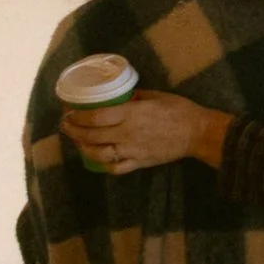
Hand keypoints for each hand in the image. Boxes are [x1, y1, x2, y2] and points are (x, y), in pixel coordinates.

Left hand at [63, 88, 221, 177]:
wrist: (198, 133)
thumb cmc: (179, 110)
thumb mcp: (156, 95)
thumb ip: (134, 96)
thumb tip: (118, 96)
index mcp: (131, 114)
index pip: (96, 116)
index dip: (78, 115)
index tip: (68, 111)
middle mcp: (127, 134)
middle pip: (92, 135)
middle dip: (74, 131)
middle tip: (65, 125)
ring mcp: (132, 151)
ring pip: (98, 154)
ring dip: (83, 148)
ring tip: (77, 141)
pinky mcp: (139, 163)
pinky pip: (115, 168)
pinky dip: (103, 165)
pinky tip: (98, 158)